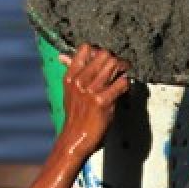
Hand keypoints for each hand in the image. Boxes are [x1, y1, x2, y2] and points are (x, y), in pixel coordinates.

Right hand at [56, 43, 130, 159]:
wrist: (75, 139)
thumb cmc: (76, 116)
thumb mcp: (69, 92)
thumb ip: (71, 73)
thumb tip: (62, 56)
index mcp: (70, 76)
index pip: (86, 49)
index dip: (99, 52)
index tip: (106, 61)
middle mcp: (79, 80)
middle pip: (104, 54)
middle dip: (116, 59)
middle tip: (121, 67)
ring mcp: (90, 90)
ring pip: (114, 64)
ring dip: (124, 69)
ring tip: (124, 76)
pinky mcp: (101, 101)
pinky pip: (121, 83)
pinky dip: (126, 84)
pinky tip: (124, 89)